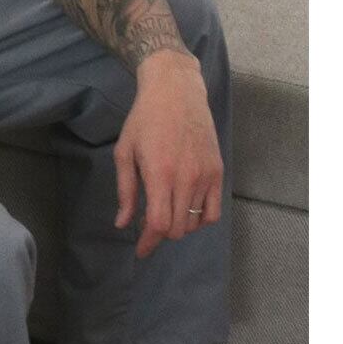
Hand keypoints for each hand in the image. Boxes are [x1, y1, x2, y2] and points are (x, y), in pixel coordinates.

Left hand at [113, 51, 223, 258]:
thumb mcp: (125, 153)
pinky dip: (200, 220)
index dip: (149, 243)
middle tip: (147, 225)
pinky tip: (186, 211)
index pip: (159, 224)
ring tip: (165, 212)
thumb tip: (123, 223)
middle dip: (160, 235)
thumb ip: (126, 191)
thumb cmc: (144, 120)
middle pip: (178, 228)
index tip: (140, 251)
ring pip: (195, 223)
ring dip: (179, 227)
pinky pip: (214, 211)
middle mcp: (187, 178)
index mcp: (160, 174)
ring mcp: (206, 176)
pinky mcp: (218, 171)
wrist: (177, 92)